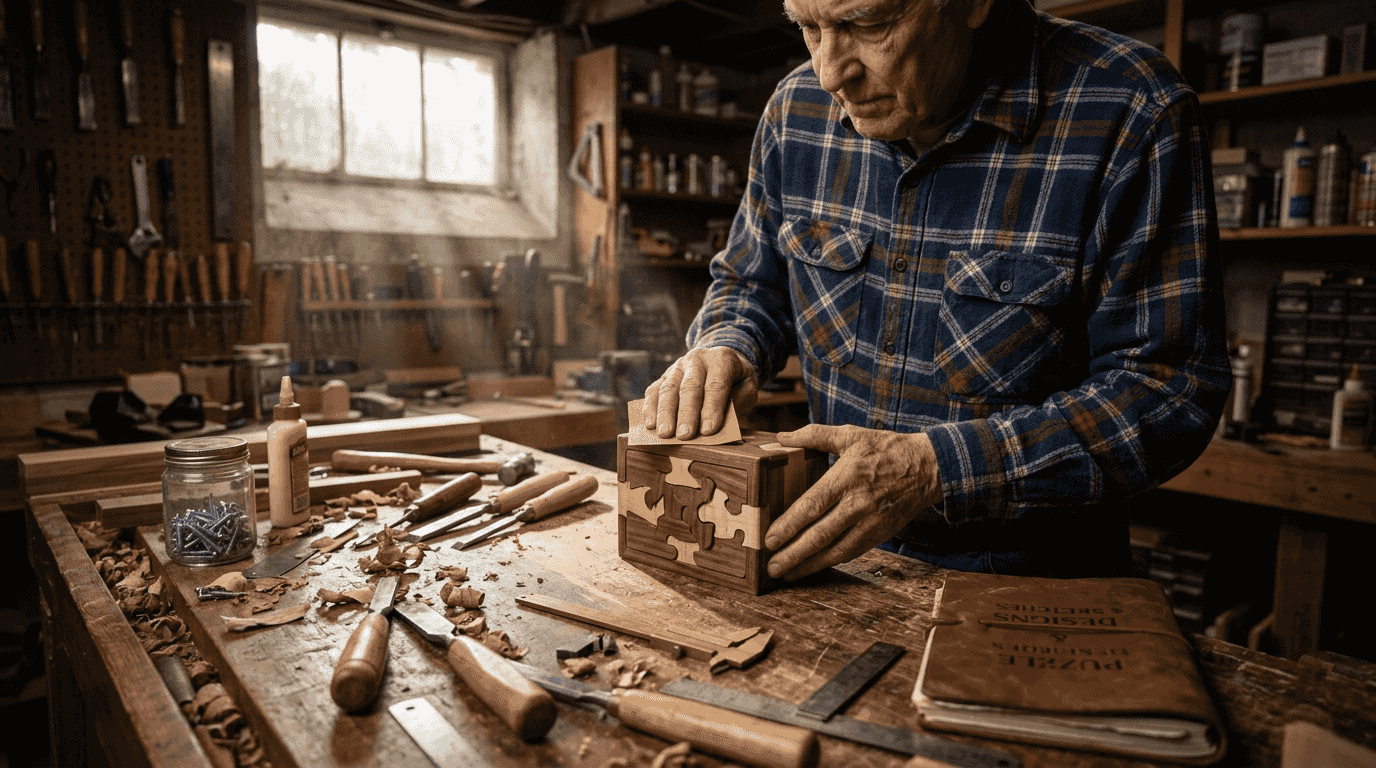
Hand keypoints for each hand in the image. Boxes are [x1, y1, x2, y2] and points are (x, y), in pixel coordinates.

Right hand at [643, 347, 757, 439]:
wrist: (721, 358)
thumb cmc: (736, 379)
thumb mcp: (748, 387)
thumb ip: (737, 401)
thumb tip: (718, 422)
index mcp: (721, 360)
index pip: (716, 385)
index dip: (712, 408)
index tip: (708, 431)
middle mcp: (697, 359)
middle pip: (690, 387)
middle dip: (686, 413)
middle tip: (685, 435)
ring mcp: (678, 366)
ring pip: (668, 388)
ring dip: (665, 413)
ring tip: (664, 434)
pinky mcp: (665, 375)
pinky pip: (654, 390)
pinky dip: (650, 407)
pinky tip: (650, 424)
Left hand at [765, 425, 940, 580]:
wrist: (929, 468)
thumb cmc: (886, 449)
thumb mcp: (851, 435)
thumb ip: (814, 435)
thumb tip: (780, 436)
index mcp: (847, 478)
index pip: (812, 505)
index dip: (790, 525)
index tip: (770, 539)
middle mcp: (858, 504)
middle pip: (820, 535)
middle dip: (794, 554)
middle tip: (771, 568)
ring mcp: (871, 522)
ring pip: (836, 550)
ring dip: (810, 565)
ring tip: (788, 575)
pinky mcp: (880, 533)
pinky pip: (852, 552)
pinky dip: (831, 562)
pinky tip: (813, 567)